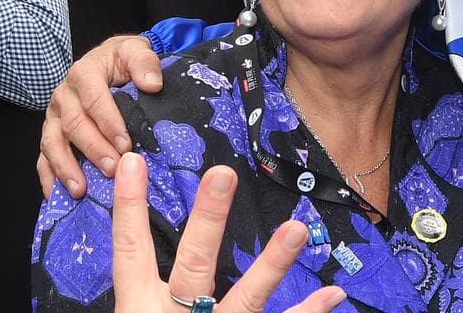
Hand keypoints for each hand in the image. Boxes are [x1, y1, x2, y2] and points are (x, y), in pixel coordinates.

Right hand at [37, 34, 163, 198]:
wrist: (108, 61)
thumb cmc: (124, 60)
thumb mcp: (136, 51)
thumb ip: (144, 63)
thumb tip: (152, 85)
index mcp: (84, 74)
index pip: (95, 101)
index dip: (110, 124)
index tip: (126, 144)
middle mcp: (64, 96)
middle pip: (74, 125)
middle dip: (94, 150)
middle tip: (113, 170)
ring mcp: (53, 117)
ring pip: (53, 144)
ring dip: (67, 168)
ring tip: (82, 189)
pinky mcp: (50, 133)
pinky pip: (43, 157)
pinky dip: (48, 176)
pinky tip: (56, 195)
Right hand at [112, 154, 346, 312]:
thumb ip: (148, 295)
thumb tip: (142, 249)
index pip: (130, 253)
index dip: (129, 209)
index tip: (133, 162)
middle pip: (192, 265)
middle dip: (208, 219)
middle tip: (222, 173)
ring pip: (245, 299)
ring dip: (272, 263)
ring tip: (296, 228)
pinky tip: (333, 295)